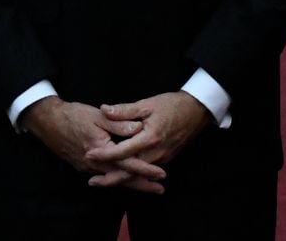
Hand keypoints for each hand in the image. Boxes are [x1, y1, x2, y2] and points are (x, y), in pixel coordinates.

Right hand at [21, 96, 166, 193]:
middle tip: (160, 189)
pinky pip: (104, 175)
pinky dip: (117, 178)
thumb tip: (139, 128)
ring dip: (131, 183)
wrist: (49, 122)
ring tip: (148, 187)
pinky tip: (125, 178)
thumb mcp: (98, 115)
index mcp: (101, 150)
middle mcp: (95, 164)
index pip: (127, 163)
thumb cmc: (74, 115)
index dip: (145, 169)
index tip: (161, 174)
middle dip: (142, 184)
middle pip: (122, 178)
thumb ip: (119, 123)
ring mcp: (88, 167)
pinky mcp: (83, 166)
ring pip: (113, 179)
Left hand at [86, 91, 210, 189]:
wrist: (196, 111)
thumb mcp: (147, 103)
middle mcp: (156, 153)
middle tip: (91, 182)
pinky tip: (122, 174)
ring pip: (138, 174)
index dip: (105, 154)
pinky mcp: (165, 159)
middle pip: (130, 172)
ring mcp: (161, 159)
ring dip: (120, 178)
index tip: (89, 154)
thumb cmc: (171, 105)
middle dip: (110, 179)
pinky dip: (133, 175)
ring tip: (102, 180)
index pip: (123, 151)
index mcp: (150, 138)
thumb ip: (125, 110)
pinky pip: (146, 171)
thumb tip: (104, 109)